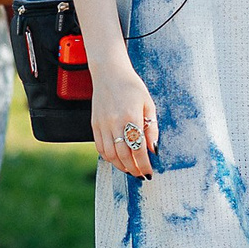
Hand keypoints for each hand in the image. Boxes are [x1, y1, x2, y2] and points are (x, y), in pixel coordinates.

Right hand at [92, 60, 157, 179]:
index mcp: (131, 117)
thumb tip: (154, 149)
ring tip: (130, 169)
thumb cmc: (131, 87)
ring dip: (120, 166)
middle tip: (141, 175)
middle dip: (133, 169)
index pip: (138, 148)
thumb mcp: (148, 104)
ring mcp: (102, 124)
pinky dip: (108, 157)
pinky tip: (117, 159)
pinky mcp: (94, 124)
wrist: (109, 73)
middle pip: (123, 155)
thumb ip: (152, 128)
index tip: (149, 172)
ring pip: (109, 154)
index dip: (144, 164)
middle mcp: (114, 122)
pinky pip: (100, 147)